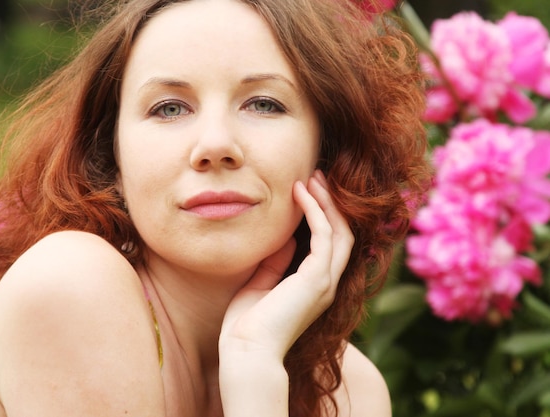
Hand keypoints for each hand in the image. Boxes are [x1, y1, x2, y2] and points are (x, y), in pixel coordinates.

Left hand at [219, 170, 354, 357]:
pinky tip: (300, 194)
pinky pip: (325, 235)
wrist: (246, 352)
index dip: (324, 215)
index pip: (331, 244)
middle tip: (316, 176)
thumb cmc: (246, 325)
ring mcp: (325, 282)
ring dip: (327, 202)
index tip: (307, 190)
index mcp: (315, 288)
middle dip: (331, 203)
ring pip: (340, 231)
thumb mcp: (260, 284)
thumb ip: (276, 262)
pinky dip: (315, 211)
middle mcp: (327, 284)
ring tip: (312, 177)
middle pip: (343, 234)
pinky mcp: (317, 279)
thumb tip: (284, 237)